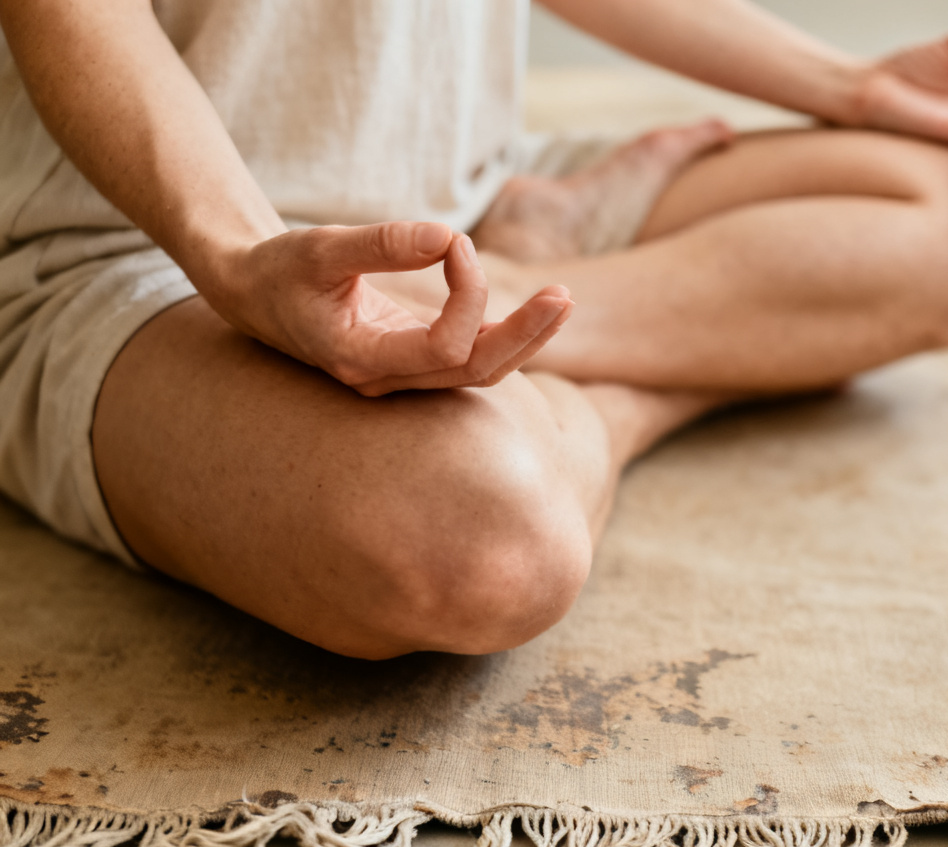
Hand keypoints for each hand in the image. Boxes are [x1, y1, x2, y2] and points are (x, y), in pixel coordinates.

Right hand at [203, 221, 571, 395]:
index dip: (466, 293)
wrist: (256, 295)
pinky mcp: (416, 360)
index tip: (454, 239)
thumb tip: (447, 236)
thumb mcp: (320, 247)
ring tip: (562, 302)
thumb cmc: (281, 269)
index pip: (444, 348)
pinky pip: (472, 358)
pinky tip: (539, 311)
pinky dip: (505, 334)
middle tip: (563, 297)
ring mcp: (404, 376)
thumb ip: (381, 244)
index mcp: (360, 359)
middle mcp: (387, 380)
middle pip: (476, 371)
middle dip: (524, 335)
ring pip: (481, 371)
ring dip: (525, 338)